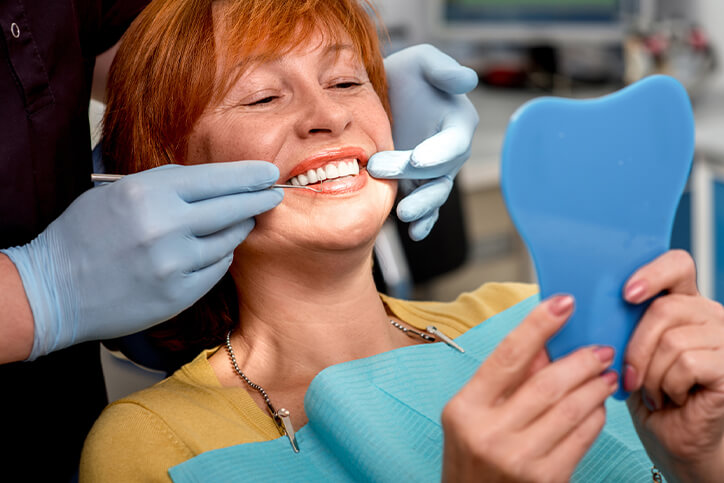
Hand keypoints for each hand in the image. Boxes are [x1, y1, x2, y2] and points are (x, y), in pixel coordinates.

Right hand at [2, 161, 282, 358]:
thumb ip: (165, 185)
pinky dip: (219, 256)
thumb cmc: (84, 235)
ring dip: (238, 228)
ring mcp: (174, 264)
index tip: (268, 172)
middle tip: (274, 194)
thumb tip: (212, 182)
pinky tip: (214, 250)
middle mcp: (166, 226)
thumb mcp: (117, 193)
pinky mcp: (179, 294)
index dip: (248, 175)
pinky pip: (217, 268)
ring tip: (240, 221)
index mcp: (148, 193)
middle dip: (259, 199)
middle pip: (233, 208)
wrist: (53, 290)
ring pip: (229, 240)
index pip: (216, 179)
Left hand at [367, 44, 478, 240]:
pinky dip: (424, 222)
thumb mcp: (422, 61)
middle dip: (414, 176)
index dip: (439, 152)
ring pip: (435, 194)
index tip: (418, 159)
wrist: (382, 96)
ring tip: (404, 215)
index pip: (454, 142)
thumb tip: (467, 80)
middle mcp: (450, 151)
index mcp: (458, 122)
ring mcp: (434, 172)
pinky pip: (426, 207)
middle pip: (440, 172)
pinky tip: (414, 233)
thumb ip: (443, 70)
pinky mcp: (418, 185)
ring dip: (422, 207)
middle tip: (379, 169)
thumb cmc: (406, 74)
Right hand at [441, 295, 617, 481]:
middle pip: (547, 383)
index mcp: (465, 408)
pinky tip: (597, 405)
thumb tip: (545, 343)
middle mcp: (489, 433)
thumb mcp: (473, 415)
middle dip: (581, 360)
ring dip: (595, 386)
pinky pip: (582, 437)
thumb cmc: (472, 458)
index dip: (538, 325)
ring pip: (571, 409)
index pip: (507, 356)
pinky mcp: (545, 479)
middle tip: (600, 349)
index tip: (563, 302)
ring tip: (605, 374)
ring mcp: (519, 458)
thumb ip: (505, 379)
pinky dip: (595, 416)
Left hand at [622, 250, 723, 481]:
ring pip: (672, 341)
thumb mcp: (629, 351)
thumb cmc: (650, 396)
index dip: (652, 274)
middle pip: (664, 309)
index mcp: (684, 302)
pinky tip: (674, 398)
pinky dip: (670, 386)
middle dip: (636, 348)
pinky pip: (687, 363)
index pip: (677, 265)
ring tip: (655, 392)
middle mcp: (710, 314)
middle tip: (632, 376)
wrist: (676, 441)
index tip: (627, 294)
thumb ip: (621, 322)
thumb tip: (583, 303)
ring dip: (652, 374)